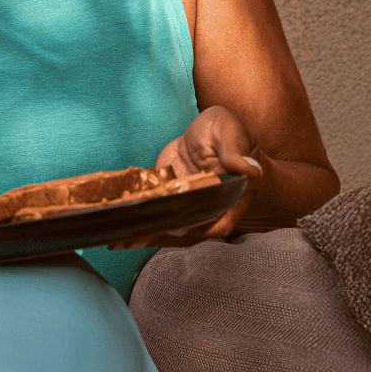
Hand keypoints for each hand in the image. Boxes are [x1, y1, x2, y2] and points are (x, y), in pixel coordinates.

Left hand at [105, 106, 264, 250]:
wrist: (207, 132)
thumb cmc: (225, 130)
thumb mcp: (230, 134)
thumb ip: (236, 153)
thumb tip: (253, 170)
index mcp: (229, 196)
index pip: (218, 221)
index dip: (199, 228)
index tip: (178, 228)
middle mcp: (207, 207)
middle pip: (188, 230)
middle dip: (162, 235)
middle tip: (136, 237)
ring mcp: (186, 205)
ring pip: (168, 226)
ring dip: (146, 235)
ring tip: (119, 241)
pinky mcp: (168, 199)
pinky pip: (154, 214)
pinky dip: (139, 223)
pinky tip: (118, 232)